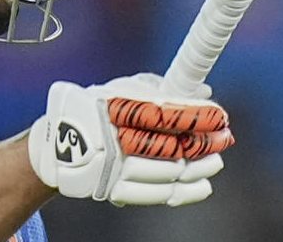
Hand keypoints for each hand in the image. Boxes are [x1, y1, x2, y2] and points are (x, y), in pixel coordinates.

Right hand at [27, 73, 233, 206]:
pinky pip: (154, 196)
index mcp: (120, 106)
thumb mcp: (125, 89)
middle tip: (225, 140)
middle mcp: (117, 136)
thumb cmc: (97, 109)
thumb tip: (203, 88)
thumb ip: (163, 87)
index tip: (220, 116)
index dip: (198, 115)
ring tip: (216, 163)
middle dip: (204, 144)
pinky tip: (201, 187)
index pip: (168, 112)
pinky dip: (182, 193)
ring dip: (197, 169)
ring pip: (167, 171)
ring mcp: (116, 165)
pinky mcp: (113, 188)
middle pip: (172, 144)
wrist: (58, 143)